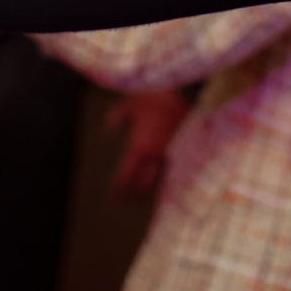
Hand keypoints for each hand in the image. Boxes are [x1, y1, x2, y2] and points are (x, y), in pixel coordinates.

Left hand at [102, 88, 192, 202]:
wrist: (183, 88)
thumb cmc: (153, 96)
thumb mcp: (129, 105)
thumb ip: (116, 119)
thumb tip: (107, 130)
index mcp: (139, 148)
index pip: (126, 176)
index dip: (118, 189)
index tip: (113, 197)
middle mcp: (154, 156)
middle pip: (142, 186)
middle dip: (133, 196)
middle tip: (125, 202)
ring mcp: (171, 156)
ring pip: (158, 183)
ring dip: (148, 193)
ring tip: (141, 198)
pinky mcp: (184, 152)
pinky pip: (172, 174)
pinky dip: (165, 183)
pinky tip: (162, 185)